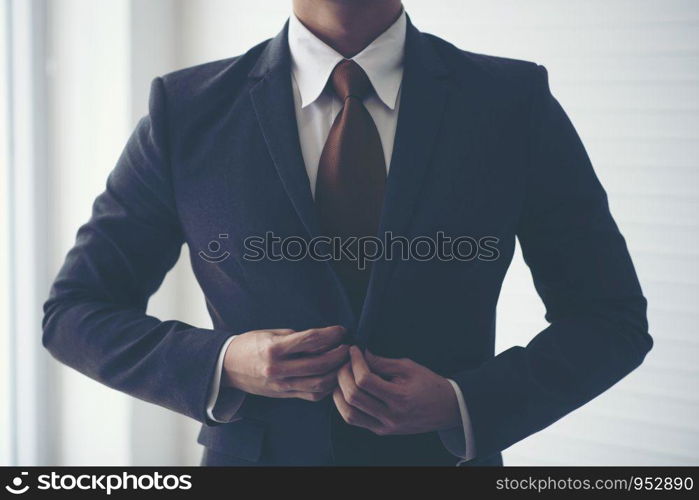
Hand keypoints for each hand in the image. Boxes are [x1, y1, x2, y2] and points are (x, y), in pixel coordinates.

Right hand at [223, 325, 347, 401]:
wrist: (227, 367)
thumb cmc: (250, 345)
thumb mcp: (271, 333)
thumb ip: (297, 337)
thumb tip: (324, 338)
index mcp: (274, 349)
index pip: (311, 340)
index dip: (331, 334)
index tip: (342, 330)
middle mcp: (278, 369)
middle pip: (319, 364)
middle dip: (339, 354)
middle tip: (348, 346)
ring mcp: (281, 385)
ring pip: (319, 384)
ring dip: (337, 372)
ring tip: (344, 361)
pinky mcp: (284, 395)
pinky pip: (312, 395)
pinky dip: (327, 386)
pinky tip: (333, 376)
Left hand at [333, 346, 460, 434]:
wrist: (446, 408)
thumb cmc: (429, 384)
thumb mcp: (408, 367)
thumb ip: (382, 362)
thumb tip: (360, 353)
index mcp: (400, 398)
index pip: (365, 380)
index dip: (355, 362)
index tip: (354, 349)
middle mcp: (390, 416)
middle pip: (353, 396)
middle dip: (343, 374)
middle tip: (345, 361)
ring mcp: (384, 427)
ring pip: (349, 413)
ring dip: (339, 391)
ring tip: (343, 375)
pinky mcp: (381, 431)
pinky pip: (355, 420)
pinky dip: (345, 405)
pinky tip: (347, 390)